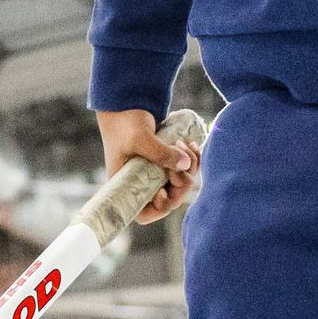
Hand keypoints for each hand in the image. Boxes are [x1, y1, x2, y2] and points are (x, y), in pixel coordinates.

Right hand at [97, 107, 199, 224]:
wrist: (126, 104)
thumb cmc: (124, 123)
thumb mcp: (141, 139)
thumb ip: (161, 153)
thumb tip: (185, 165)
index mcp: (128, 186)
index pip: (145, 214)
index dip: (159, 209)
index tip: (163, 192)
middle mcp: (142, 184)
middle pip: (170, 199)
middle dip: (182, 183)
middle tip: (182, 160)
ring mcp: (156, 173)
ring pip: (181, 183)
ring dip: (190, 167)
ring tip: (184, 144)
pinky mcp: (166, 161)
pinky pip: (185, 169)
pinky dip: (192, 159)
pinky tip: (191, 145)